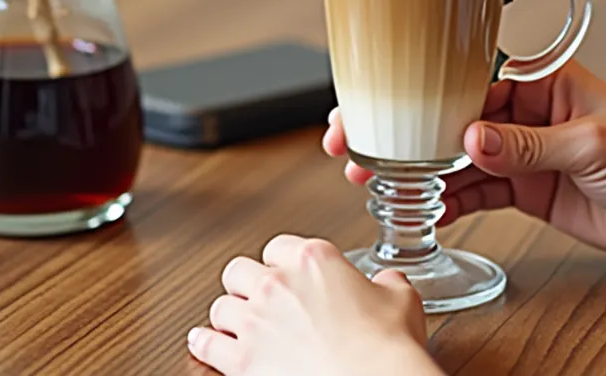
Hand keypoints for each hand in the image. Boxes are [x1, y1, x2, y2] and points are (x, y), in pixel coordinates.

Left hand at [188, 235, 437, 375]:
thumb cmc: (385, 344)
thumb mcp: (400, 298)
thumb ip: (386, 282)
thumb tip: (385, 282)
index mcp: (313, 259)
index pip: (279, 246)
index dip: (282, 261)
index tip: (286, 273)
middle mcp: (277, 284)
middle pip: (239, 271)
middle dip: (248, 284)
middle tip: (259, 297)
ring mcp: (256, 321)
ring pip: (220, 306)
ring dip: (229, 314)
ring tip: (237, 323)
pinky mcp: (242, 359)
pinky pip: (206, 344)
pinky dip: (205, 342)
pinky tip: (205, 342)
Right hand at [323, 61, 605, 263]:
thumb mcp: (595, 146)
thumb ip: (530, 145)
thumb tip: (471, 139)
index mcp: (546, 79)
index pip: (470, 76)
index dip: (422, 88)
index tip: (381, 99)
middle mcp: (529, 111)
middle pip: (450, 114)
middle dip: (402, 128)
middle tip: (353, 142)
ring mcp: (526, 151)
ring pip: (456, 155)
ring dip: (416, 167)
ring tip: (371, 177)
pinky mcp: (530, 189)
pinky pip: (477, 190)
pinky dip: (447, 199)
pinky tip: (419, 206)